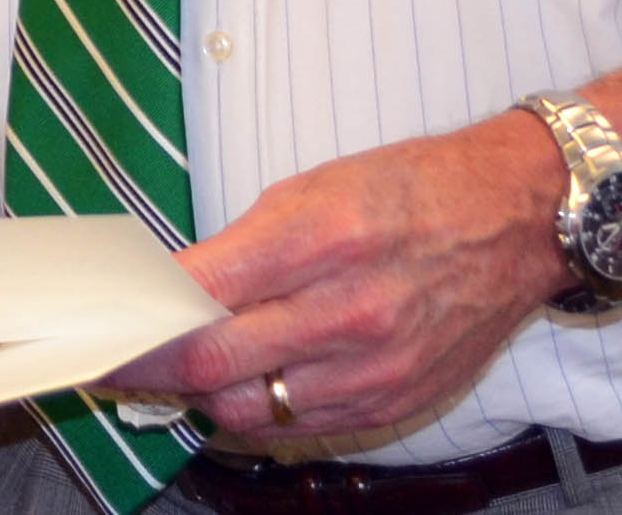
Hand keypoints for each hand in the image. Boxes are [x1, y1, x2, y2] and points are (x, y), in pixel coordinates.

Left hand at [104, 112, 563, 441]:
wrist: (515, 221)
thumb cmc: (410, 192)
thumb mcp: (310, 190)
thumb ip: (236, 249)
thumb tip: (169, 292)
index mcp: (321, 241)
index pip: (199, 302)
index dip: (139, 323)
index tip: (105, 330)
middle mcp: (349, 313)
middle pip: (216, 369)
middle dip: (155, 369)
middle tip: (124, 360)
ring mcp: (375, 370)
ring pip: (252, 412)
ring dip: (204, 395)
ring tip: (186, 369)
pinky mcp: (394, 406)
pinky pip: (300, 431)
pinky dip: (260, 414)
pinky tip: (246, 386)